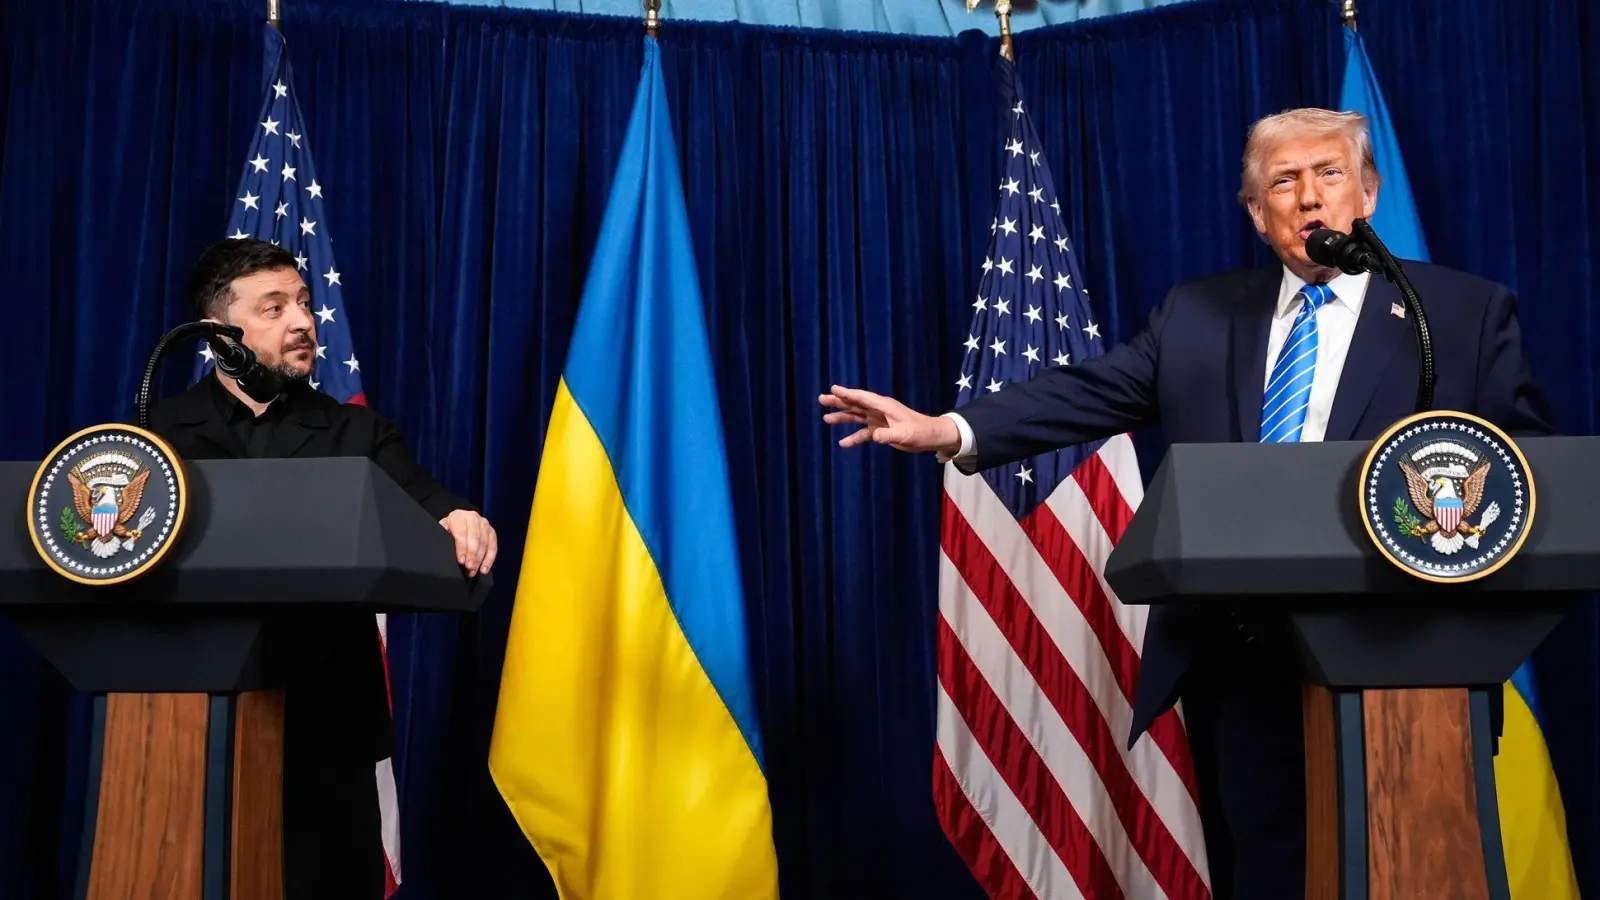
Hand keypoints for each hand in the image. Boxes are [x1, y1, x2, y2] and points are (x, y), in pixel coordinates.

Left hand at [440, 509, 497, 576]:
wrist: (455, 526)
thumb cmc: (446, 532)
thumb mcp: (441, 532)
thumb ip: (443, 539)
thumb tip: (445, 552)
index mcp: (458, 516)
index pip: (461, 532)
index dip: (462, 548)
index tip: (461, 561)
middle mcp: (472, 517)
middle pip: (475, 537)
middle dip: (472, 555)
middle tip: (469, 568)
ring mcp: (484, 523)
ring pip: (485, 542)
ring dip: (480, 559)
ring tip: (474, 571)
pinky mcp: (491, 531)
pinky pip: (493, 546)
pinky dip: (489, 559)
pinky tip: (484, 569)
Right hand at [819, 385, 961, 453]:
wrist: (930, 436)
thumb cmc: (920, 432)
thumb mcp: (905, 434)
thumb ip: (889, 435)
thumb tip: (874, 437)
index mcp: (884, 406)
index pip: (862, 398)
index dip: (848, 393)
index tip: (833, 389)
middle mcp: (879, 410)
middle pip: (855, 404)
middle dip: (839, 401)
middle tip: (822, 399)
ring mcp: (878, 420)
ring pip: (856, 417)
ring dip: (842, 417)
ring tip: (826, 419)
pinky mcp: (880, 431)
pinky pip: (863, 433)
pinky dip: (853, 437)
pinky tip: (842, 443)